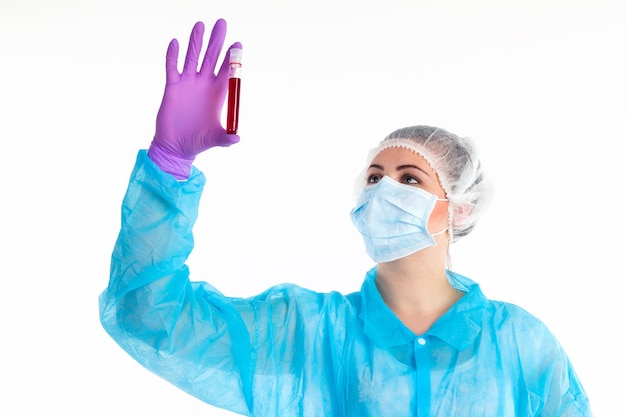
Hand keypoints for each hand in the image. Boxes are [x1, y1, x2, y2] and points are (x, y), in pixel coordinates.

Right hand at [149, 19, 241, 178]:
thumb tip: (237, 138)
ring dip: (196, 41)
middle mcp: (204, 84)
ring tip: (200, 25)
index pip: (227, 71)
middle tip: (222, 23)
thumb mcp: (215, 139)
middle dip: (217, 41)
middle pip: (212, 58)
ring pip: (192, 57)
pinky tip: (175, 42)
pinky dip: (173, 56)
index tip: (237, 45)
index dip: (232, 58)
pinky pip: (172, 68)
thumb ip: (226, 138)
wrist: (177, 147)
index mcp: (218, 93)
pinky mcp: (172, 87)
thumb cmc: (198, 142)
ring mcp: (188, 84)